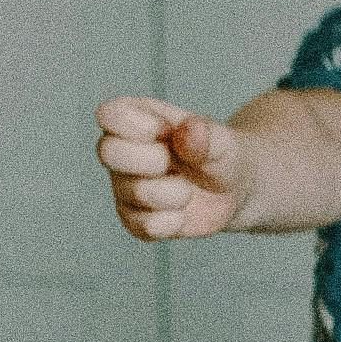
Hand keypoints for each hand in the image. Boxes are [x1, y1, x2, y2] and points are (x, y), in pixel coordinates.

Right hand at [97, 97, 248, 241]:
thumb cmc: (219, 154)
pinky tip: (182, 214)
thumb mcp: (222, 141)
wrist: (232, 190)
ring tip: (188, 191)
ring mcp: (124, 186)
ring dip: (171, 194)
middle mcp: (121, 150)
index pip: (110, 115)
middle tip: (173, 163)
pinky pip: (140, 226)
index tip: (169, 132)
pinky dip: (169, 223)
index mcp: (135, 118)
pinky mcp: (134, 219)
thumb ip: (208, 136)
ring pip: (132, 191)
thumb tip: (190, 129)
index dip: (140, 127)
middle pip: (107, 151)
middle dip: (150, 160)